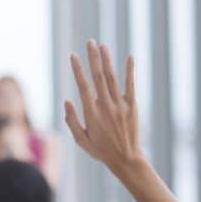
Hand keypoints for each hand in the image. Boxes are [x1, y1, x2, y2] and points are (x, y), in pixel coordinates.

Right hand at [64, 39, 142, 175]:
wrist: (126, 159)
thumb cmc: (100, 150)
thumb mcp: (80, 140)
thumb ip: (72, 120)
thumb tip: (67, 101)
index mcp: (91, 114)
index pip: (83, 86)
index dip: (77, 69)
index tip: (73, 55)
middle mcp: (106, 106)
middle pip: (98, 77)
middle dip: (93, 58)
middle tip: (89, 42)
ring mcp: (120, 105)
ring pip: (112, 78)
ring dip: (107, 60)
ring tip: (102, 45)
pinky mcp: (132, 106)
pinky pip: (130, 85)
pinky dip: (130, 70)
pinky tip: (129, 57)